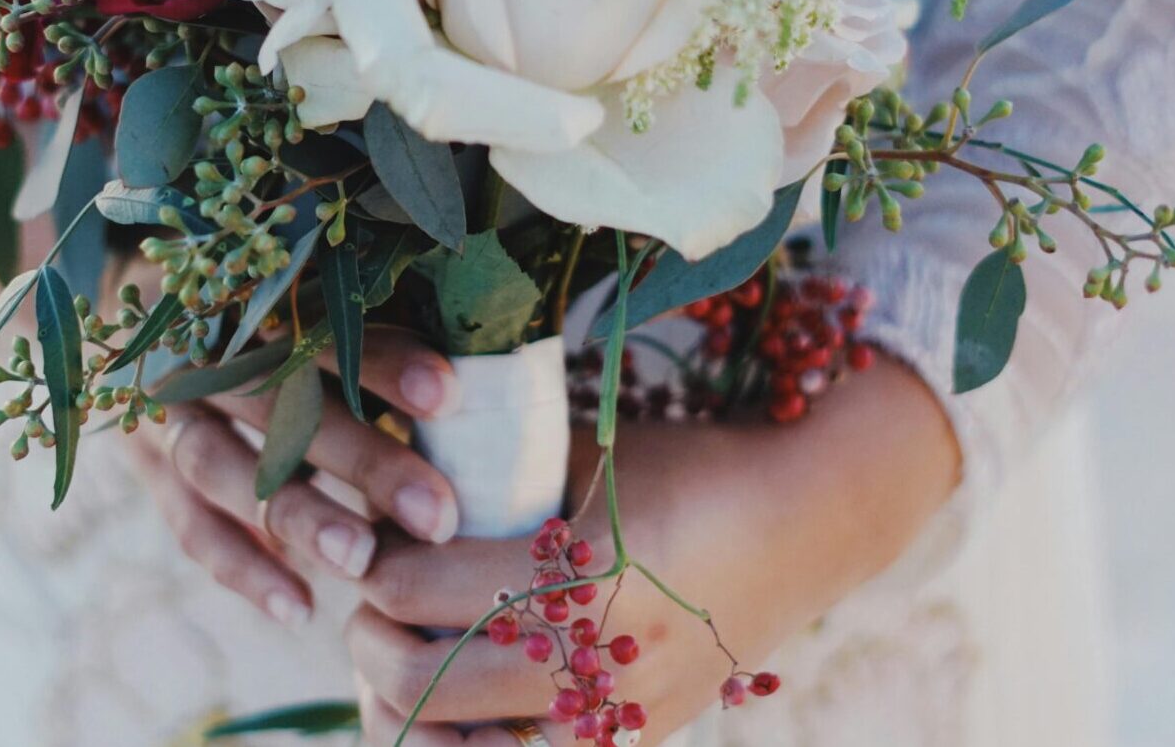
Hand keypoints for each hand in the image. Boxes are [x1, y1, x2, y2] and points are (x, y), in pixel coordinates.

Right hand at [125, 280, 466, 629]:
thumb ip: (372, 340)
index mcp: (249, 296)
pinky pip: (191, 524)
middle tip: (436, 514)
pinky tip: (299, 608)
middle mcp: (202, 350)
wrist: (159, 320)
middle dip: (362, 460)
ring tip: (362, 562)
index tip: (451, 398)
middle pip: (279, 405)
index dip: (383, 361)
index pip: (320, 327)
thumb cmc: (276, 317)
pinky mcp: (149, 467)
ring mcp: (164, 410)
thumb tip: (471, 381)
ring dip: (298, 517)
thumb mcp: (313, 308)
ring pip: (225, 467)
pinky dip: (243, 568)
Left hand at [341, 357, 958, 745]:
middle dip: (371, 639)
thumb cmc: (690, 468)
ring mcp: (618, 716)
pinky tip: (457, 709)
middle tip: (369, 604)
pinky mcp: (633, 743)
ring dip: (409, 710)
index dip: (374, 564)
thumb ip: (496, 478)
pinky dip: (471, 743)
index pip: (418, 587)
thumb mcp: (588, 455)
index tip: (370, 539)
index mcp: (582, 575)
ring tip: (403, 660)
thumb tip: (396, 491)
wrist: (806, 523)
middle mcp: (599, 660)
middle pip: (421, 681)